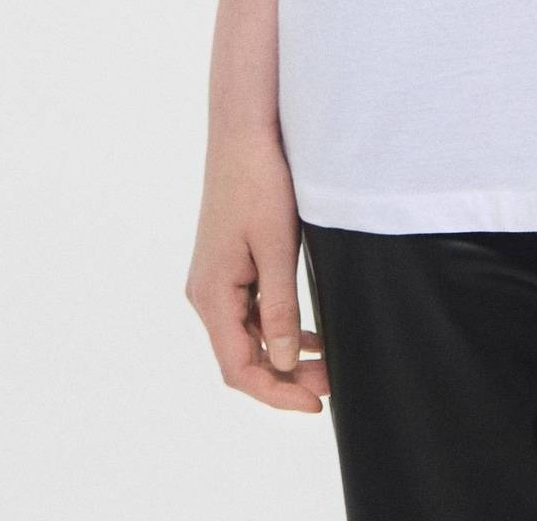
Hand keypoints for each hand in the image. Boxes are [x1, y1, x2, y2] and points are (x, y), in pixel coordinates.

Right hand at [185, 128, 330, 411]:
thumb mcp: (277, 247)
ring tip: (325, 366)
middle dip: (284, 378)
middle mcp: (206, 294)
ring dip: (283, 356)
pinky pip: (251, 313)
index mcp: (211, 295)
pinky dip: (278, 329)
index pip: (238, 368)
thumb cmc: (259, 183)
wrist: (243, 133)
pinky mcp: (229, 266)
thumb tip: (284, 361)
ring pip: (248, 337)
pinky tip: (309, 337)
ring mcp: (216, 280)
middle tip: (329, 385)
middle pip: (242, 357)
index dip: (275, 393)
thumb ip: (280, 307)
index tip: (314, 404)